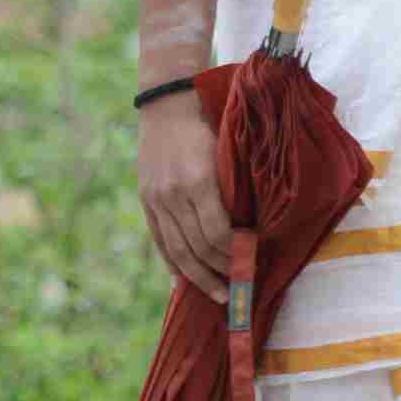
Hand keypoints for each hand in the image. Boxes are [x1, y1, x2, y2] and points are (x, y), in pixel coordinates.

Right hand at [137, 89, 239, 295]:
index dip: (234, 255)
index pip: (217, 233)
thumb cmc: (208, 125)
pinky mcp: (147, 200)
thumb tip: (252, 229)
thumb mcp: (227, 153)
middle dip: (220, 272)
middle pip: (197, 247)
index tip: (252, 265)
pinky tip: (183, 283)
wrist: (167, 105)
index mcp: (198, 180)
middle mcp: (173, 194)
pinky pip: (160, 241)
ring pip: (177, 250)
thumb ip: (234, 190)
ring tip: (217, 295)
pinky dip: (172, 264)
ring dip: (198, 277)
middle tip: (239, 291)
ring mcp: (156, 199)